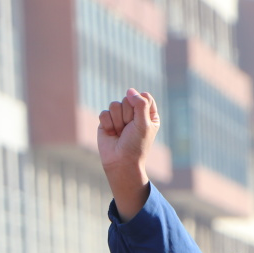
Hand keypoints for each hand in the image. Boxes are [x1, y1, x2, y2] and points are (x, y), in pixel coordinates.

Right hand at [97, 88, 159, 220]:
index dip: (140, 106)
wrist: (120, 162)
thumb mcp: (144, 124)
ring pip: (115, 104)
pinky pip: (104, 113)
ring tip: (121, 133)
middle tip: (129, 130)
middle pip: (128, 99)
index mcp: (148, 115)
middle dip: (127, 115)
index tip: (141, 121)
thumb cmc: (136, 145)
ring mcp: (119, 117)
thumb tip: (130, 90)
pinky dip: (108, 124)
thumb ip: (140, 104)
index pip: (144, 97)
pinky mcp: (107, 122)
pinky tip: (112, 134)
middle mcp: (134, 114)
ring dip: (118, 121)